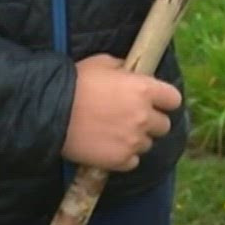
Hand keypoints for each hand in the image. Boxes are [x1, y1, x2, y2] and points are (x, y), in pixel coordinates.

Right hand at [61, 54, 181, 172]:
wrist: (51, 111)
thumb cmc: (76, 82)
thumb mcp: (102, 63)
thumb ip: (124, 69)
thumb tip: (131, 72)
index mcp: (144, 89)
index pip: (174, 99)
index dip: (164, 100)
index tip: (155, 101)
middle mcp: (144, 116)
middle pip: (164, 125)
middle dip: (151, 122)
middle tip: (131, 118)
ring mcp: (133, 140)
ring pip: (148, 144)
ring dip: (136, 139)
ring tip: (115, 133)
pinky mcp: (120, 160)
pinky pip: (133, 161)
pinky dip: (124, 156)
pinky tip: (109, 146)